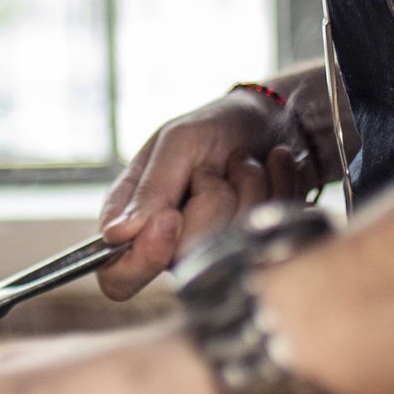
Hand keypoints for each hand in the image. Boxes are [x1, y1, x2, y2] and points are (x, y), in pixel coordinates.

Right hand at [99, 88, 315, 299]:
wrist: (274, 118)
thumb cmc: (216, 126)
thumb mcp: (178, 140)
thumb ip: (150, 187)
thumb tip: (117, 235)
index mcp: (134, 220)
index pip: (117, 275)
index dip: (143, 258)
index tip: (170, 218)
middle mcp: (171, 245)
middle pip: (185, 256)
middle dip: (213, 197)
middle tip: (214, 167)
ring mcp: (214, 251)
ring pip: (232, 244)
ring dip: (249, 186)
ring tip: (244, 161)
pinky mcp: (255, 247)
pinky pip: (270, 233)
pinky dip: (276, 187)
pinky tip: (271, 166)